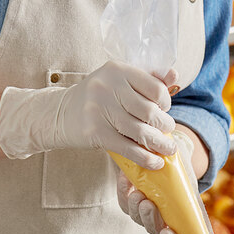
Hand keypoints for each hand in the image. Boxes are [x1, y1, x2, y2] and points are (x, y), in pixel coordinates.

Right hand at [0, 61, 178, 165]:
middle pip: (149, 112)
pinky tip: (156, 163)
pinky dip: (146, 158)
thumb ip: (147, 78)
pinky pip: (128, 149)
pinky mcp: (95, 133)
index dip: (165, 103)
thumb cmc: (97, 98)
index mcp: (117, 70)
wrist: (59, 114)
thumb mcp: (118, 81)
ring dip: (160, 144)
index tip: (163, 110)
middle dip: (165, 126)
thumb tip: (174, 74)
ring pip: (141, 132)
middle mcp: (108, 87)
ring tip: (168, 149)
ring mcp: (100, 110)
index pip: (155, 88)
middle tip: (168, 132)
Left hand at [117, 130, 195, 233]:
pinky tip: (127, 179)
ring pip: (136, 216)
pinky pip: (124, 202)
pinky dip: (123, 191)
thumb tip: (195, 208)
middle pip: (152, 228)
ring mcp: (142, 213)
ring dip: (135, 207)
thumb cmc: (182, 177)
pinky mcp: (129, 202)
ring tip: (138, 193)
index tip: (167, 233)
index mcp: (177, 223)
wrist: (166, 160)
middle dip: (149, 217)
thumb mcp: (190, 187)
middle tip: (148, 204)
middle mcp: (158, 221)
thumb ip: (191, 198)